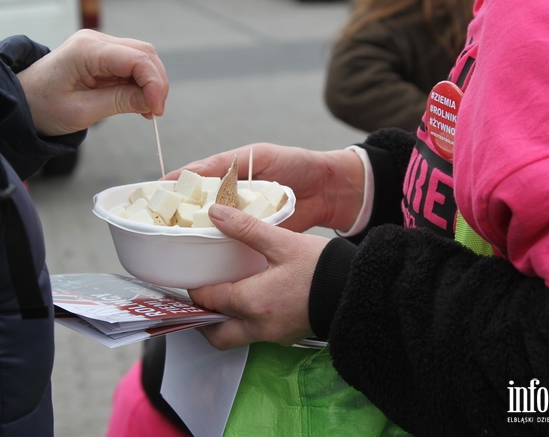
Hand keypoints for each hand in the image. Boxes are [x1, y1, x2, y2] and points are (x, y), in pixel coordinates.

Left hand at [17, 30, 167, 135]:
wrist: (20, 101)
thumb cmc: (42, 107)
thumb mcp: (81, 111)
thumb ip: (120, 102)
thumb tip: (152, 102)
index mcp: (86, 50)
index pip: (137, 58)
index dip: (154, 83)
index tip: (157, 110)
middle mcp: (95, 41)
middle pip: (144, 54)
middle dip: (156, 82)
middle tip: (155, 111)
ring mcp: (99, 46)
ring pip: (141, 58)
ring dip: (150, 83)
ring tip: (147, 110)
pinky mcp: (101, 56)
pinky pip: (131, 65)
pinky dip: (140, 83)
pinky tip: (140, 103)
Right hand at [165, 144, 364, 232]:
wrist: (331, 191)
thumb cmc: (296, 164)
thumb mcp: (258, 155)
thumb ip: (225, 163)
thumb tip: (192, 171)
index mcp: (225, 176)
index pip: (190, 183)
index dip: (169, 191)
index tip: (147, 199)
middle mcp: (228, 200)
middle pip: (193, 211)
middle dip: (173, 219)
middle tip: (154, 227)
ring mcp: (239, 222)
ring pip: (208, 231)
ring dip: (191, 238)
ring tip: (169, 245)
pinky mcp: (253, 240)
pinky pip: (230, 247)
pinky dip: (215, 252)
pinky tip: (201, 259)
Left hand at [188, 204, 329, 349]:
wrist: (358, 291)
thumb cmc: (323, 269)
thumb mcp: (282, 242)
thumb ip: (246, 228)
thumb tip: (216, 213)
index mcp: (253, 302)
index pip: (209, 300)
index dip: (195, 288)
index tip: (190, 278)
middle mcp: (259, 326)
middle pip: (216, 333)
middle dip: (202, 318)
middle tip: (197, 299)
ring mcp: (274, 335)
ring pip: (235, 337)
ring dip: (223, 322)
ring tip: (221, 298)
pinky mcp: (287, 336)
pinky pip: (255, 334)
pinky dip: (244, 321)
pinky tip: (249, 300)